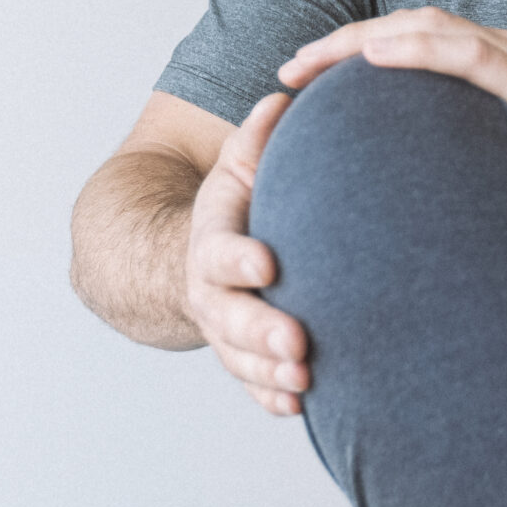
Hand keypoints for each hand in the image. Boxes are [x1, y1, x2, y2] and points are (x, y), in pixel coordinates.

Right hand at [184, 91, 308, 415]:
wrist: (201, 257)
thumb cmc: (237, 205)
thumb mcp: (239, 168)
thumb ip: (256, 139)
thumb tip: (281, 99)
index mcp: (210, 240)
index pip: (219, 252)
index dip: (240, 260)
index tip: (269, 263)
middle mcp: (212, 291)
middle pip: (230, 317)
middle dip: (262, 332)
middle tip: (296, 344)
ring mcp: (226, 329)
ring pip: (242, 358)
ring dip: (270, 372)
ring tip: (304, 381)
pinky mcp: (245, 357)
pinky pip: (254, 383)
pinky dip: (272, 396)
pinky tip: (298, 407)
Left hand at [280, 8, 506, 248]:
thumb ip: (473, 165)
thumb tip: (415, 193)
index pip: (419, 42)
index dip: (357, 49)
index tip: (304, 78)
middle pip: (413, 27)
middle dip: (344, 41)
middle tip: (289, 69)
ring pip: (432, 31)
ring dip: (363, 40)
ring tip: (312, 60)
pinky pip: (471, 58)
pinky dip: (418, 51)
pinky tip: (375, 57)